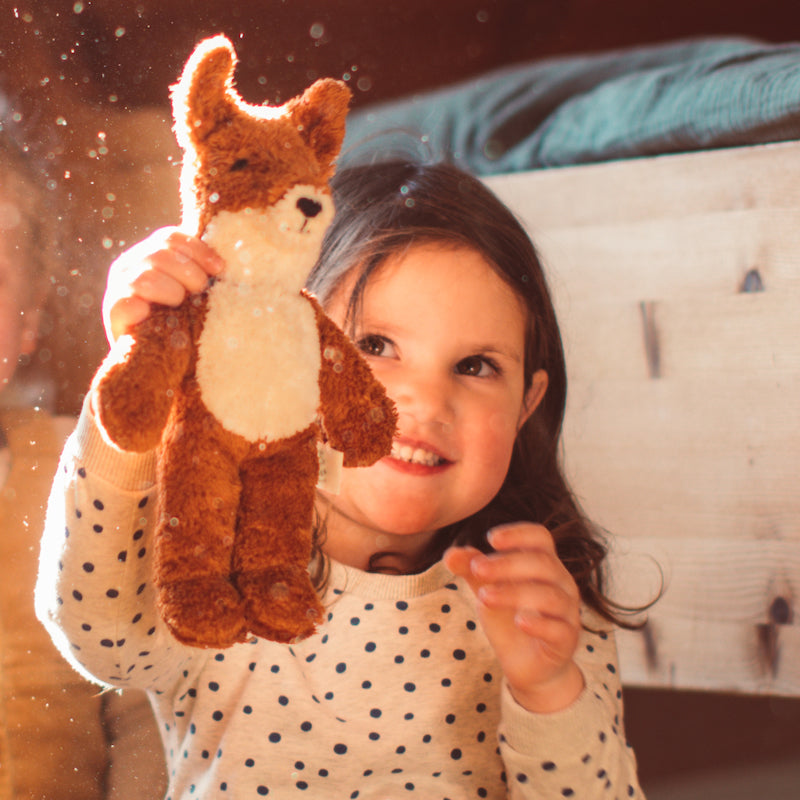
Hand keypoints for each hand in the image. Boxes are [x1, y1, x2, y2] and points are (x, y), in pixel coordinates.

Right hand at [102, 227, 224, 344]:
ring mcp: (118, 287)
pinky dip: (146, 309)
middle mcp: (130, 266)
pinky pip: (128, 305)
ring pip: (146, 277)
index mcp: (149, 254)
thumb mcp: (193, 291)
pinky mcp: (113, 313)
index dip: (197, 249)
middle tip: (201, 290)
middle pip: (160, 253)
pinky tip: (158, 317)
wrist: (159, 360)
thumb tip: (223, 263)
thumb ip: (201, 271)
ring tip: (180, 305)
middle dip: (189, 272)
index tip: (219, 268)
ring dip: (172, 291)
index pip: (169, 237)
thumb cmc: (183, 322)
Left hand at [444, 522, 583, 712]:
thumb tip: (450, 554)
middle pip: (543, 563)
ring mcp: (567, 612)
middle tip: (477, 569)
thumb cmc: (510, 618)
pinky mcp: (566, 641)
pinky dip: (539, 624)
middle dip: (507, 564)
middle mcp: (561, 584)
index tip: (491, 538)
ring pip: (549, 596)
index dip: (519, 534)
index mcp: (544, 564)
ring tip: (484, 597)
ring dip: (514, 593)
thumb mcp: (487, 590)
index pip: (541, 538)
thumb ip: (472, 571)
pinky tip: (518, 622)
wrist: (530, 665)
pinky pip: (559, 629)